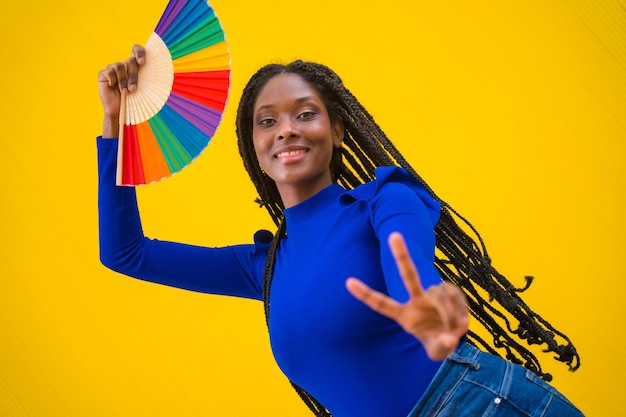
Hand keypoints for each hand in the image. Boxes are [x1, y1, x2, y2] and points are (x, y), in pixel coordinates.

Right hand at [97, 45, 145, 135]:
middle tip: (134, 89)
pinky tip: (113, 87)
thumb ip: (148, 80)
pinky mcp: (103, 74)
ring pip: (119, 66)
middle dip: (133, 76)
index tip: (142, 62)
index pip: (137, 50)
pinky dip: (113, 81)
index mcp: (134, 66)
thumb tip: (163, 75)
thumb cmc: (133, 100)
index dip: (140, 52)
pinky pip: (109, 72)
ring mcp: (112, 68)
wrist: (119, 111)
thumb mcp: (143, 89)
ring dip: (123, 81)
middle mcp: (124, 65)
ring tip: (125, 92)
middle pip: (130, 61)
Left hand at [346, 232, 467, 360]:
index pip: (381, 304)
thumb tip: (449, 339)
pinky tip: (460, 324)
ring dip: (449, 315)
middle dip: (402, 254)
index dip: (365, 294)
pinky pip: (455, 298)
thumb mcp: (436, 350)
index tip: (348, 282)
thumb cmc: (436, 342)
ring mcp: (433, 293)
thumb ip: (441, 346)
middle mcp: (416, 300)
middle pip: (408, 275)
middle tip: (394, 234)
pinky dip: (459, 314)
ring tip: (455, 330)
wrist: (451, 337)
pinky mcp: (449, 291)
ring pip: (440, 296)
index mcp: (403, 315)